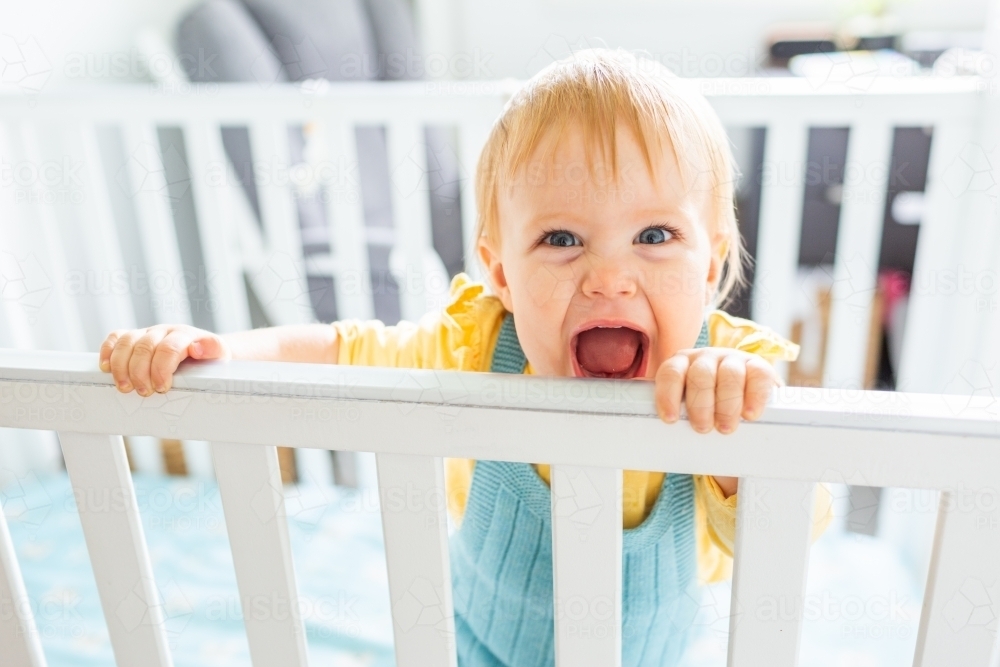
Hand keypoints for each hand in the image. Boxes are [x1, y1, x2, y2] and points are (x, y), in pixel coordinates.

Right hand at [99, 325, 229, 394]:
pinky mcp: (134, 337)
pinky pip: (115, 338)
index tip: (160, 388)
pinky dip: (107, 352)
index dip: (161, 369)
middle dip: (140, 372)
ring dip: (120, 367)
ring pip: (126, 342)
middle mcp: (164, 331)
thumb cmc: (210, 358)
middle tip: (143, 392)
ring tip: (125, 387)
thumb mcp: (219, 355)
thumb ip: (211, 350)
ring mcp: (147, 332)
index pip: (168, 348)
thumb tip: (196, 348)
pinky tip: (106, 368)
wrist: (206, 351)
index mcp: (185, 334)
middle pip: (144, 347)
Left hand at [654, 347, 777, 433]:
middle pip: (700, 375)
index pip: (671, 373)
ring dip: (727, 404)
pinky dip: (754, 396)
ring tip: (725, 427)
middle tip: (703, 427)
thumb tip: (670, 436)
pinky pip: (758, 376)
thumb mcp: (691, 404)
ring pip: (729, 375)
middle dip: (700, 405)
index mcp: (683, 364)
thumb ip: (681, 412)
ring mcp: (733, 359)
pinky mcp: (758, 365)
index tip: (671, 419)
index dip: (668, 395)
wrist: (743, 392)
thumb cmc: (710, 403)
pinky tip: (749, 414)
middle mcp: (706, 358)